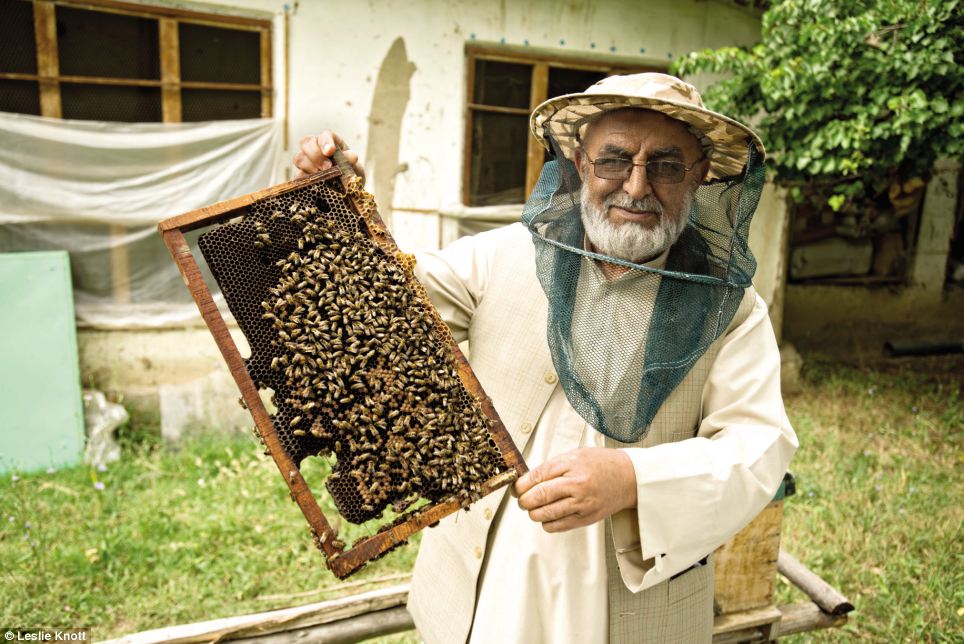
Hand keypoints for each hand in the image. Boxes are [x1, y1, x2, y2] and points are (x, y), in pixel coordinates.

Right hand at [293, 130, 365, 182]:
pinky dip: (304, 179)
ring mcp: (306, 160)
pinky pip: (297, 175)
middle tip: (327, 167)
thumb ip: (352, 160)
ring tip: (322, 176)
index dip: (325, 142)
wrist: (347, 187)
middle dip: (316, 156)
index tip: (330, 151)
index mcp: (329, 141)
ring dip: (310, 167)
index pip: (324, 136)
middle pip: (306, 144)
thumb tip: (351, 157)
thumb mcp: (355, 165)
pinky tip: (314, 184)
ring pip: (299, 158)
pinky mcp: (301, 175)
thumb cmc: (350, 172)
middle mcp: (315, 147)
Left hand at [514, 447, 636, 531]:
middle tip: (522, 499)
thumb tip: (527, 479)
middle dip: (524, 500)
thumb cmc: (602, 464)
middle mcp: (576, 484)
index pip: (537, 476)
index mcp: (572, 464)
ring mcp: (581, 503)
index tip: (517, 488)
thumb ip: (553, 466)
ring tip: (535, 507)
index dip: (521, 484)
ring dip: (533, 512)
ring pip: (544, 514)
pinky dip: (547, 523)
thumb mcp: (575, 454)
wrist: (629, 478)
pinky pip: (557, 526)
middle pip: (538, 496)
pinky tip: (549, 515)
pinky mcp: (585, 518)